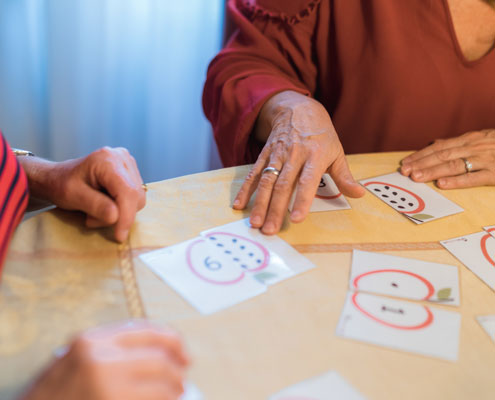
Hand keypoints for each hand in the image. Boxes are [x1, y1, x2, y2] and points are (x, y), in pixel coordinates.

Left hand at [20, 147, 145, 241]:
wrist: (59, 177)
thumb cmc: (61, 185)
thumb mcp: (72, 196)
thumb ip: (95, 205)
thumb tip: (116, 217)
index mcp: (108, 160)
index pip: (127, 191)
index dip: (126, 215)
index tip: (119, 236)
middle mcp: (122, 158)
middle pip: (135, 196)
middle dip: (119, 215)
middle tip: (92, 219)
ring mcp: (128, 164)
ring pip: (137, 199)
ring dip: (119, 212)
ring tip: (96, 210)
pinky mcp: (131, 172)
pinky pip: (135, 197)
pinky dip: (122, 207)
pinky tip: (105, 204)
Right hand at [20, 321, 189, 399]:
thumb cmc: (55, 391)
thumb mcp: (78, 356)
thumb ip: (113, 347)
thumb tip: (160, 349)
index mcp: (94, 340)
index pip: (149, 331)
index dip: (174, 341)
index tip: (184, 353)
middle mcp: (101, 361)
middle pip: (159, 361)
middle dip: (177, 371)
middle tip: (182, 378)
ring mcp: (108, 390)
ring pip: (160, 388)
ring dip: (173, 391)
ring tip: (175, 393)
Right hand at [233, 91, 364, 234]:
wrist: (298, 109)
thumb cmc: (321, 135)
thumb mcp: (337, 152)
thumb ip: (345, 176)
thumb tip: (359, 195)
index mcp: (315, 156)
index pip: (307, 181)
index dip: (302, 200)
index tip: (296, 219)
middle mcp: (294, 155)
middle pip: (283, 185)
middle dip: (275, 209)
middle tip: (270, 230)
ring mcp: (277, 155)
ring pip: (266, 181)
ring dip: (259, 203)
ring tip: (255, 222)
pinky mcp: (265, 155)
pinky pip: (254, 173)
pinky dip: (246, 189)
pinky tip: (239, 205)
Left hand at [400, 129, 494, 188]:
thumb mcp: (480, 139)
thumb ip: (457, 143)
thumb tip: (434, 143)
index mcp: (469, 140)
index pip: (439, 147)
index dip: (421, 155)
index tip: (405, 162)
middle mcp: (474, 147)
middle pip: (442, 155)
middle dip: (421, 163)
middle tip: (404, 172)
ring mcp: (485, 159)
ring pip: (454, 165)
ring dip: (433, 171)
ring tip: (416, 177)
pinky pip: (474, 177)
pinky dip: (457, 181)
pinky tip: (443, 184)